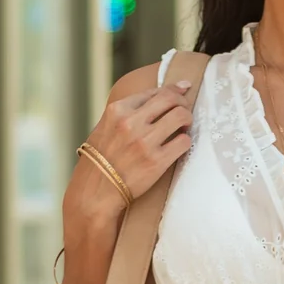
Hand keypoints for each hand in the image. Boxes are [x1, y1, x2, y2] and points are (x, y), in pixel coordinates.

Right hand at [75, 81, 194, 212]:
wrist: (95, 193)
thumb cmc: (99, 161)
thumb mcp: (105, 128)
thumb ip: (126, 112)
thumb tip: (155, 98)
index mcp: (117, 110)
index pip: (154, 92)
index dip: (172, 90)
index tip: (182, 90)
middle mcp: (131, 122)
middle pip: (170, 99)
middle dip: (182, 102)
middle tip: (185, 111)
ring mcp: (144, 142)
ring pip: (181, 116)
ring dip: (187, 119)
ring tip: (184, 127)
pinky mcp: (156, 162)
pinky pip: (184, 142)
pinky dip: (185, 141)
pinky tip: (180, 145)